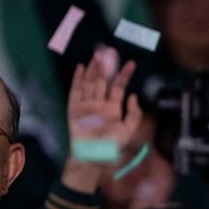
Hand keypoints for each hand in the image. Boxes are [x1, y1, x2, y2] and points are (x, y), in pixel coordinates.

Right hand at [63, 48, 141, 191]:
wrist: (94, 156)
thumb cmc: (112, 145)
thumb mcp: (129, 130)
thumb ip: (134, 113)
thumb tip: (133, 95)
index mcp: (113, 108)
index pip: (119, 87)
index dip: (124, 75)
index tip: (132, 63)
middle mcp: (100, 104)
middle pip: (103, 81)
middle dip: (107, 67)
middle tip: (109, 51)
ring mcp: (87, 105)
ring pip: (90, 83)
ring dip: (93, 69)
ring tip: (98, 56)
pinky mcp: (75, 109)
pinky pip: (75, 92)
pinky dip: (78, 80)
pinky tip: (81, 67)